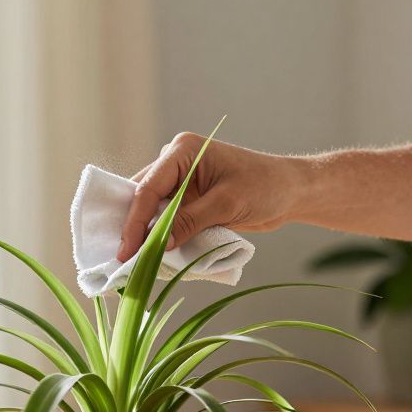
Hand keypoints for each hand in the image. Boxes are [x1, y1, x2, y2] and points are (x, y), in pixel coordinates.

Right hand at [117, 133, 304, 260]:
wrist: (289, 191)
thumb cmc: (265, 187)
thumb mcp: (226, 204)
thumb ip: (190, 222)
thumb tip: (158, 246)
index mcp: (182, 151)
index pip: (148, 188)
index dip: (135, 222)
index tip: (126, 250)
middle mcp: (175, 162)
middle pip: (142, 197)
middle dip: (133, 228)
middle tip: (121, 259)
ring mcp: (180, 181)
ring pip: (150, 210)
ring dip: (145, 234)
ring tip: (132, 260)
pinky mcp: (187, 199)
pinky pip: (165, 218)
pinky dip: (160, 235)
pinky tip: (151, 254)